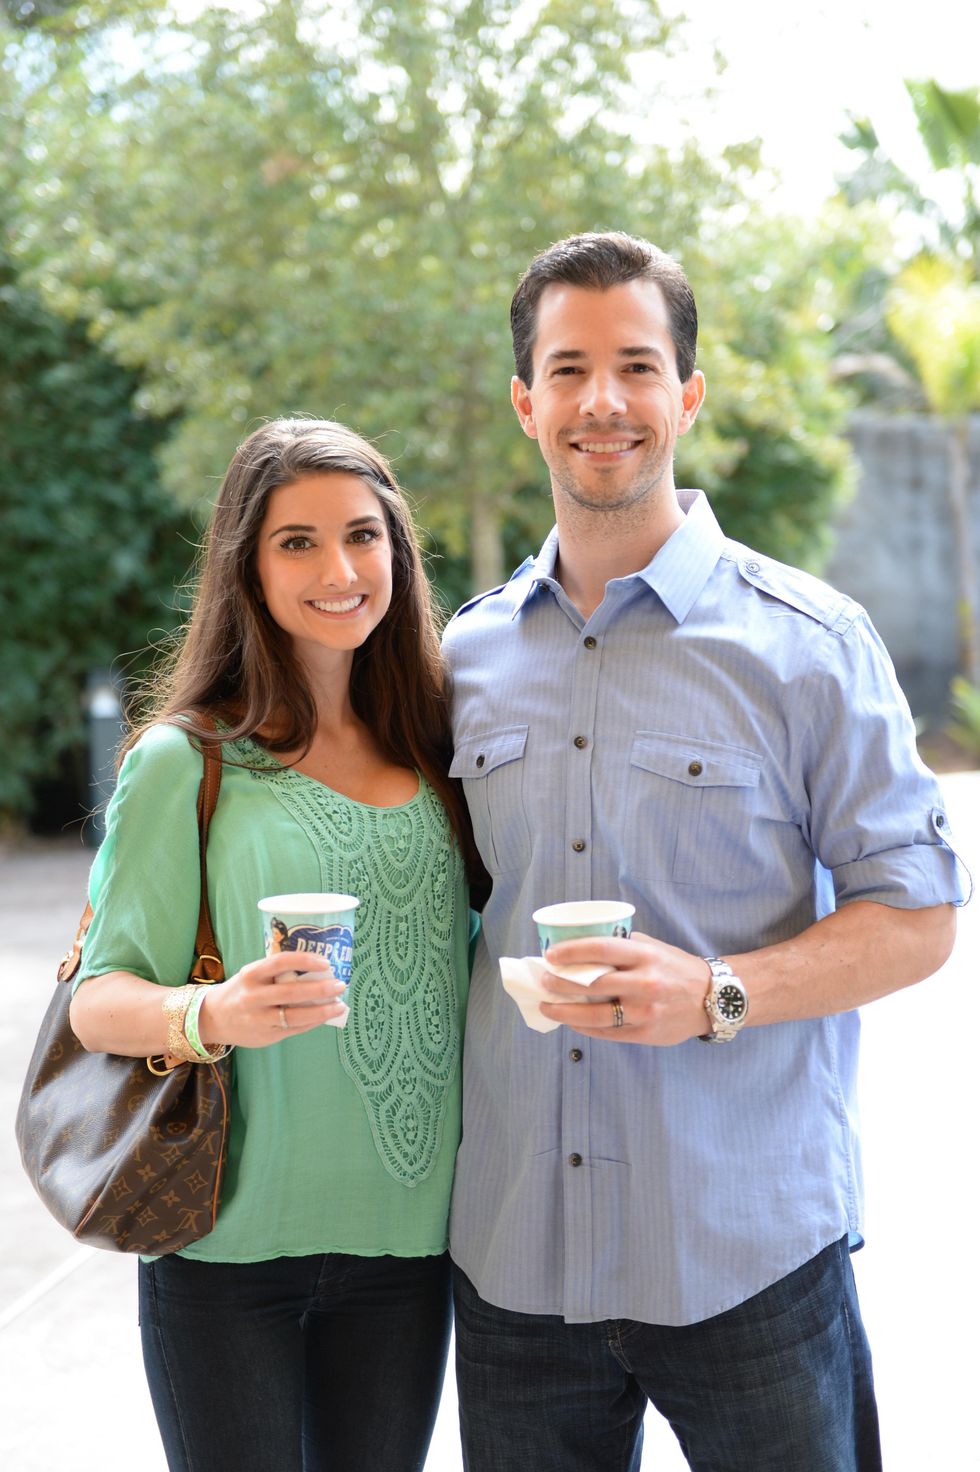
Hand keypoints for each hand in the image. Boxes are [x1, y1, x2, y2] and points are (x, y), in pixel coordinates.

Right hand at [199, 953, 347, 1047]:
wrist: (214, 1018)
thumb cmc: (242, 990)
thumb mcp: (252, 975)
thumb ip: (277, 972)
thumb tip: (317, 969)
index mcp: (251, 975)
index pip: (280, 962)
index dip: (305, 961)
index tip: (325, 962)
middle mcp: (253, 997)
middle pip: (292, 992)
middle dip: (320, 989)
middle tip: (340, 984)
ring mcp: (259, 1019)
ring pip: (296, 1015)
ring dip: (322, 1010)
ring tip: (340, 1005)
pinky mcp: (267, 1035)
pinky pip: (295, 1029)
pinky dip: (313, 1022)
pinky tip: (326, 1016)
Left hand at [537, 932, 708, 1045]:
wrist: (713, 998)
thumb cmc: (676, 968)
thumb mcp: (654, 947)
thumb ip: (624, 946)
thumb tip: (584, 946)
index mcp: (645, 956)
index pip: (601, 949)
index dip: (571, 952)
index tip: (550, 955)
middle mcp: (645, 984)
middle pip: (593, 984)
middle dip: (561, 983)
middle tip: (543, 980)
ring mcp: (645, 1012)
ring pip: (595, 1015)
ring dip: (565, 1011)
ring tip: (548, 1006)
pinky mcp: (646, 1033)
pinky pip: (608, 1033)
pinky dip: (585, 1027)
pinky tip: (571, 1021)